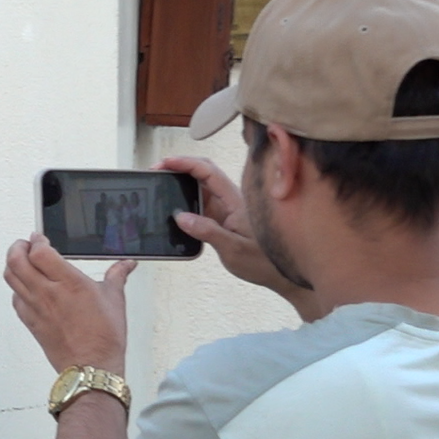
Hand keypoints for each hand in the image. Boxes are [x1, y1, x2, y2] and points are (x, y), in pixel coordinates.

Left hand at [4, 233, 132, 372]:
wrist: (91, 366)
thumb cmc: (103, 337)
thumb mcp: (115, 299)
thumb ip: (118, 276)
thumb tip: (127, 264)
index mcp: (69, 282)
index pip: (39, 252)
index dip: (36, 240)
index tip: (40, 238)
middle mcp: (47, 293)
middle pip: (16, 261)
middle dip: (17, 247)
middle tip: (24, 245)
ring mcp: (35, 308)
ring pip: (10, 278)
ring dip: (13, 264)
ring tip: (22, 260)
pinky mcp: (30, 322)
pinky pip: (15, 299)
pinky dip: (16, 288)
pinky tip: (26, 287)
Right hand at [153, 156, 310, 307]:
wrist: (282, 275)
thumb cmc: (265, 263)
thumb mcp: (234, 249)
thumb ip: (208, 231)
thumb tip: (181, 217)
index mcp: (235, 201)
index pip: (208, 172)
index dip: (185, 163)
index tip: (165, 163)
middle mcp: (230, 201)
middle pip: (202, 173)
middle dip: (178, 167)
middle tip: (155, 172)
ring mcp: (226, 210)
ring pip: (200, 188)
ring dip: (180, 184)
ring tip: (159, 187)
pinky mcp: (222, 220)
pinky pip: (201, 204)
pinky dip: (184, 200)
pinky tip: (172, 208)